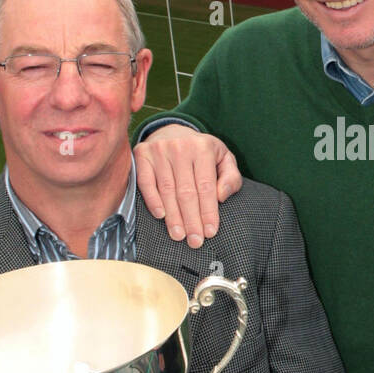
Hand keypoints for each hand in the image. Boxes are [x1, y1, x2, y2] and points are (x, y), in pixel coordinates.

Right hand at [134, 125, 241, 245]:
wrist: (172, 131)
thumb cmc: (202, 152)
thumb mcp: (223, 158)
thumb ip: (231, 177)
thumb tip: (221, 197)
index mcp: (203, 148)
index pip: (206, 187)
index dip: (208, 212)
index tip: (210, 232)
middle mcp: (180, 147)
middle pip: (186, 192)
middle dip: (191, 220)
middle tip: (195, 242)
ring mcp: (159, 150)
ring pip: (167, 190)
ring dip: (173, 217)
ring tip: (179, 235)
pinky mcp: (142, 155)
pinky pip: (146, 182)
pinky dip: (153, 200)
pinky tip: (160, 216)